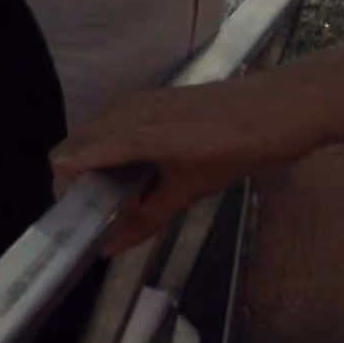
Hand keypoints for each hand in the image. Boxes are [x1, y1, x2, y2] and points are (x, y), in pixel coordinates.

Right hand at [50, 77, 315, 254]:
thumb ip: (148, 215)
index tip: (61, 207)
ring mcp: (142, 99)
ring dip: (88, 157)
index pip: (92, 149)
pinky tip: (121, 166)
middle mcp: (135, 110)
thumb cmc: (243, 148)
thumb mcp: (195, 188)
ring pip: (94, 127)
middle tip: (83, 210)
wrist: (282, 105)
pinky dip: (105, 143)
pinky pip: (113, 119)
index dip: (69, 175)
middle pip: (80, 137)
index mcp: (148, 132)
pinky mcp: (151, 96)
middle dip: (72, 172)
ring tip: (99, 192)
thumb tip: (109, 246)